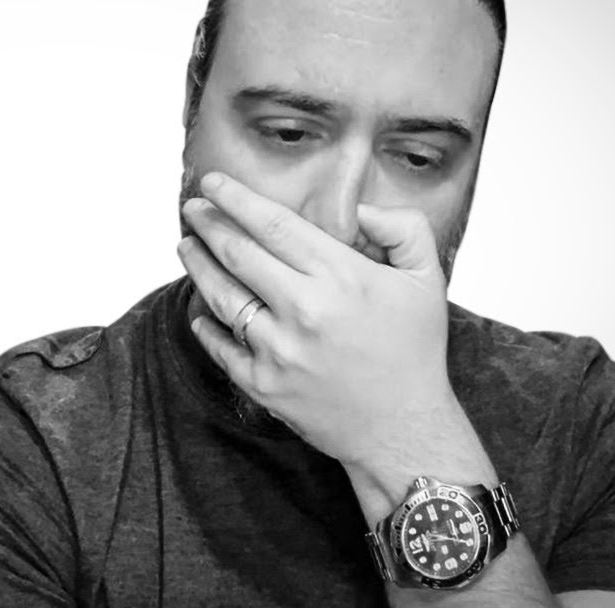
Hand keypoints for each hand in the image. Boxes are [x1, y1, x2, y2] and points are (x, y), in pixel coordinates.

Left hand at [177, 172, 462, 480]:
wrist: (404, 431)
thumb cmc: (413, 353)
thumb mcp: (427, 279)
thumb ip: (403, 228)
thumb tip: (361, 210)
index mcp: (340, 277)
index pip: (273, 224)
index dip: (236, 199)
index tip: (214, 182)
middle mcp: (303, 310)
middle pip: (237, 253)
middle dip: (208, 224)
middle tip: (192, 207)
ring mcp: (278, 350)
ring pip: (221, 296)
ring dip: (198, 266)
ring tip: (187, 246)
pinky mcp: (263, 385)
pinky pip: (222, 346)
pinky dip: (206, 325)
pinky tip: (200, 308)